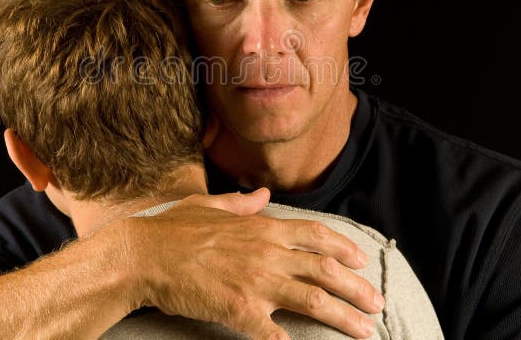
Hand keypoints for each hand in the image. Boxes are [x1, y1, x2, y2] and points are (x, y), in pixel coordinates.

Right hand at [125, 188, 381, 338]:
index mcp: (262, 228)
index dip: (343, 248)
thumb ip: (242, 203)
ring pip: (314, 300)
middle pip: (325, 270)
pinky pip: (277, 332)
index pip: (315, 235)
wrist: (144, 255)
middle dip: (357, 288)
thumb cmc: (173, 230)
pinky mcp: (240, 310)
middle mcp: (267, 253)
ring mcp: (256, 281)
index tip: (361, 261)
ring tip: (366, 330)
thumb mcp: (211, 206)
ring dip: (344, 317)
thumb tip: (263, 194)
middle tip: (377, 303)